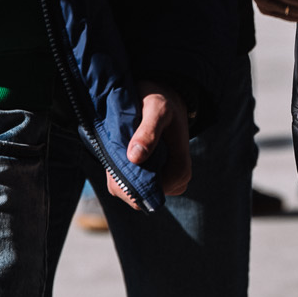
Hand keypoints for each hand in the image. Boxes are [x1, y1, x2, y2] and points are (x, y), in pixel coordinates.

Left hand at [107, 85, 193, 205]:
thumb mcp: (157, 110)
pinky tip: (122, 155)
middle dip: (122, 177)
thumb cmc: (162, 103)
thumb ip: (148, 132)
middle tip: (117, 149)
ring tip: (121, 149)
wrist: (164, 99)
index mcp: (180, 168)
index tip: (119, 156)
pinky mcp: (153, 179)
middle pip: (139, 197)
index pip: (152, 191)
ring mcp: (164, 182)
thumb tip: (135, 157)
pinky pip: (129, 187)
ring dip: (120, 174)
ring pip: (132, 194)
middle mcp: (175, 180)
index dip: (131, 180)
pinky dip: (120, 173)